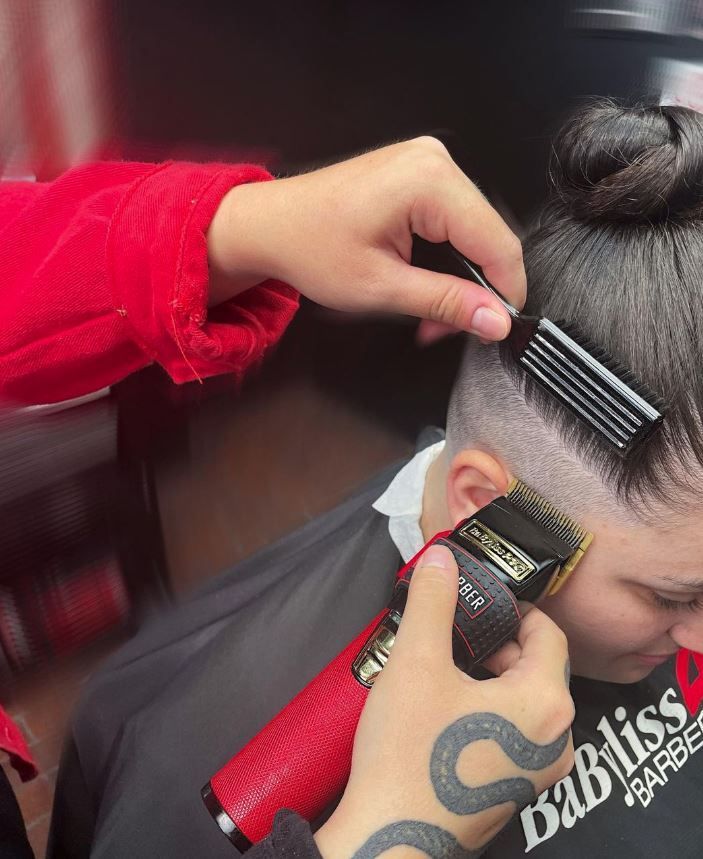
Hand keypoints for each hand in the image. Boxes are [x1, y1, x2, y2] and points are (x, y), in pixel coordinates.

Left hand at [207, 138, 524, 340]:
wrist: (270, 225)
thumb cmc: (310, 249)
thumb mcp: (383, 287)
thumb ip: (447, 303)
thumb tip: (497, 321)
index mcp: (429, 181)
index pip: (497, 242)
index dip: (505, 291)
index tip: (498, 328)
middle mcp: (434, 161)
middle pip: (488, 235)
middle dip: (475, 289)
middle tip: (445, 329)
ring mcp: (427, 162)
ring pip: (473, 231)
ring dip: (459, 277)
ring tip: (429, 314)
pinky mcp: (419, 173)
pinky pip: (453, 219)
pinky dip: (445, 257)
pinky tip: (424, 283)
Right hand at [314, 545, 573, 858]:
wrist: (389, 839)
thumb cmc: (408, 751)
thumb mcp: (417, 662)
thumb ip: (434, 602)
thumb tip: (442, 557)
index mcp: (545, 702)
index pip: (546, 632)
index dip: (513, 609)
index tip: (478, 601)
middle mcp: (556, 739)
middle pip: (536, 665)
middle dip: (495, 643)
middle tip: (450, 635)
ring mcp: (539, 770)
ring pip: (524, 699)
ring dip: (489, 676)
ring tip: (442, 670)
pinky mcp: (516, 789)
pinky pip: (515, 731)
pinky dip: (488, 709)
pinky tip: (445, 710)